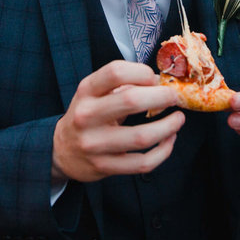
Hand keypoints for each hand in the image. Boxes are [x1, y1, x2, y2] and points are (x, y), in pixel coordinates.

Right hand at [52, 61, 183, 182]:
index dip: (142, 72)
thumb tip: (160, 83)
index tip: (155, 78)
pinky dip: (163, 151)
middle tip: (174, 97)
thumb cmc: (87, 115)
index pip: (115, 72)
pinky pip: (143, 163)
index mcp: (86, 91)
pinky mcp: (104, 167)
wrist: (61, 151)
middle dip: (162, 97)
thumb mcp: (94, 93)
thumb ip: (122, 85)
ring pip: (142, 137)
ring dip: (168, 126)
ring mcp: (95, 144)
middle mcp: (87, 116)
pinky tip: (169, 140)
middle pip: (132, 101)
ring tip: (178, 119)